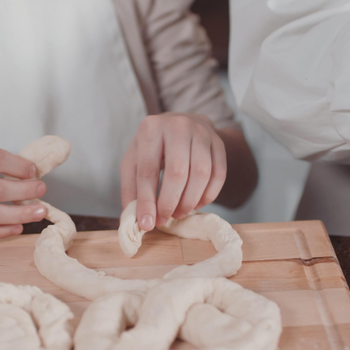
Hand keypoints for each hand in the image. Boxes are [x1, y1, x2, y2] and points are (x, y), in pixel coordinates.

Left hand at [120, 113, 226, 230]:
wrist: (179, 125)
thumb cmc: (152, 147)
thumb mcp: (133, 161)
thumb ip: (131, 189)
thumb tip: (136, 220)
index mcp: (150, 129)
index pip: (148, 170)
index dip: (147, 201)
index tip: (146, 224)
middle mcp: (178, 126)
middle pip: (177, 173)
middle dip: (170, 203)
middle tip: (164, 219)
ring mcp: (201, 133)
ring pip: (201, 174)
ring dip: (189, 201)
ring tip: (179, 213)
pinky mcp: (218, 143)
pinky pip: (218, 174)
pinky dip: (208, 195)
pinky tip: (196, 204)